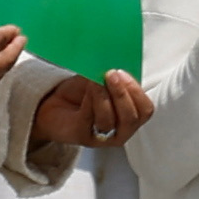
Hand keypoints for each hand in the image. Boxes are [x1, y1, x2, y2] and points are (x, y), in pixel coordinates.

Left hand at [36, 69, 157, 152]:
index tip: (122, 72)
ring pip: (109, 121)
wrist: (53, 105)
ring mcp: (102, 137)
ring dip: (102, 96)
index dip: (137, 92)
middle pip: (131, 119)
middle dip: (122, 94)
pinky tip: (88, 88)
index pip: (145, 110)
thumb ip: (113, 76)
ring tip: (94, 80)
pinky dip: (90, 101)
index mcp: (130, 115)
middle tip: (111, 74)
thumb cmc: (81, 92)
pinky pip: (90, 120)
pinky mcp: (83, 137)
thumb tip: (116, 60)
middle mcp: (120, 131)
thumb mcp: (101, 80)